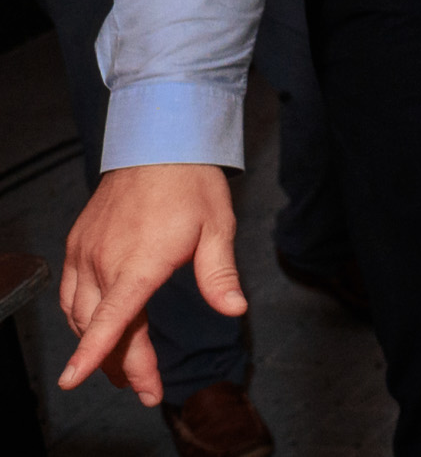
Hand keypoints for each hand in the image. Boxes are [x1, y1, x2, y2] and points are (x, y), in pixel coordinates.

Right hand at [57, 164, 240, 405]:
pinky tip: (101, 329)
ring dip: (99, 345)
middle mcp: (104, 260)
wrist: (159, 144)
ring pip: (80, 315)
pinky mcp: (78, 245)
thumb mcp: (217, 227)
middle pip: (101, 327)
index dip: (93, 353)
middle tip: (146, 389)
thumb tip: (235, 309)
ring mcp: (86, 253)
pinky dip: (83, 319)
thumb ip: (219, 274)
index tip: (74, 380)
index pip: (112, 317)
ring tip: (126, 368)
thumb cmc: (191, 185)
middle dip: (119, 365)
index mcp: (139, 261)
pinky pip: (71, 293)